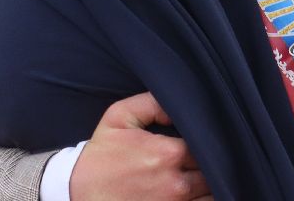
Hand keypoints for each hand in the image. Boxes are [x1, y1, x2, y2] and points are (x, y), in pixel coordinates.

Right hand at [69, 92, 210, 200]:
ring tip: (204, 175)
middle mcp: (176, 183)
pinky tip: (198, 192)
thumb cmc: (101, 156)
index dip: (211, 141)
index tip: (205, 138)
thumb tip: (178, 105)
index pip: (209, 144)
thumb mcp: (119, 117)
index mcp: (168, 153)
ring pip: (212, 195)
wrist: (78, 193)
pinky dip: (203, 200)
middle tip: (209, 156)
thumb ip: (152, 102)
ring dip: (212, 186)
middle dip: (214, 163)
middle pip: (215, 172)